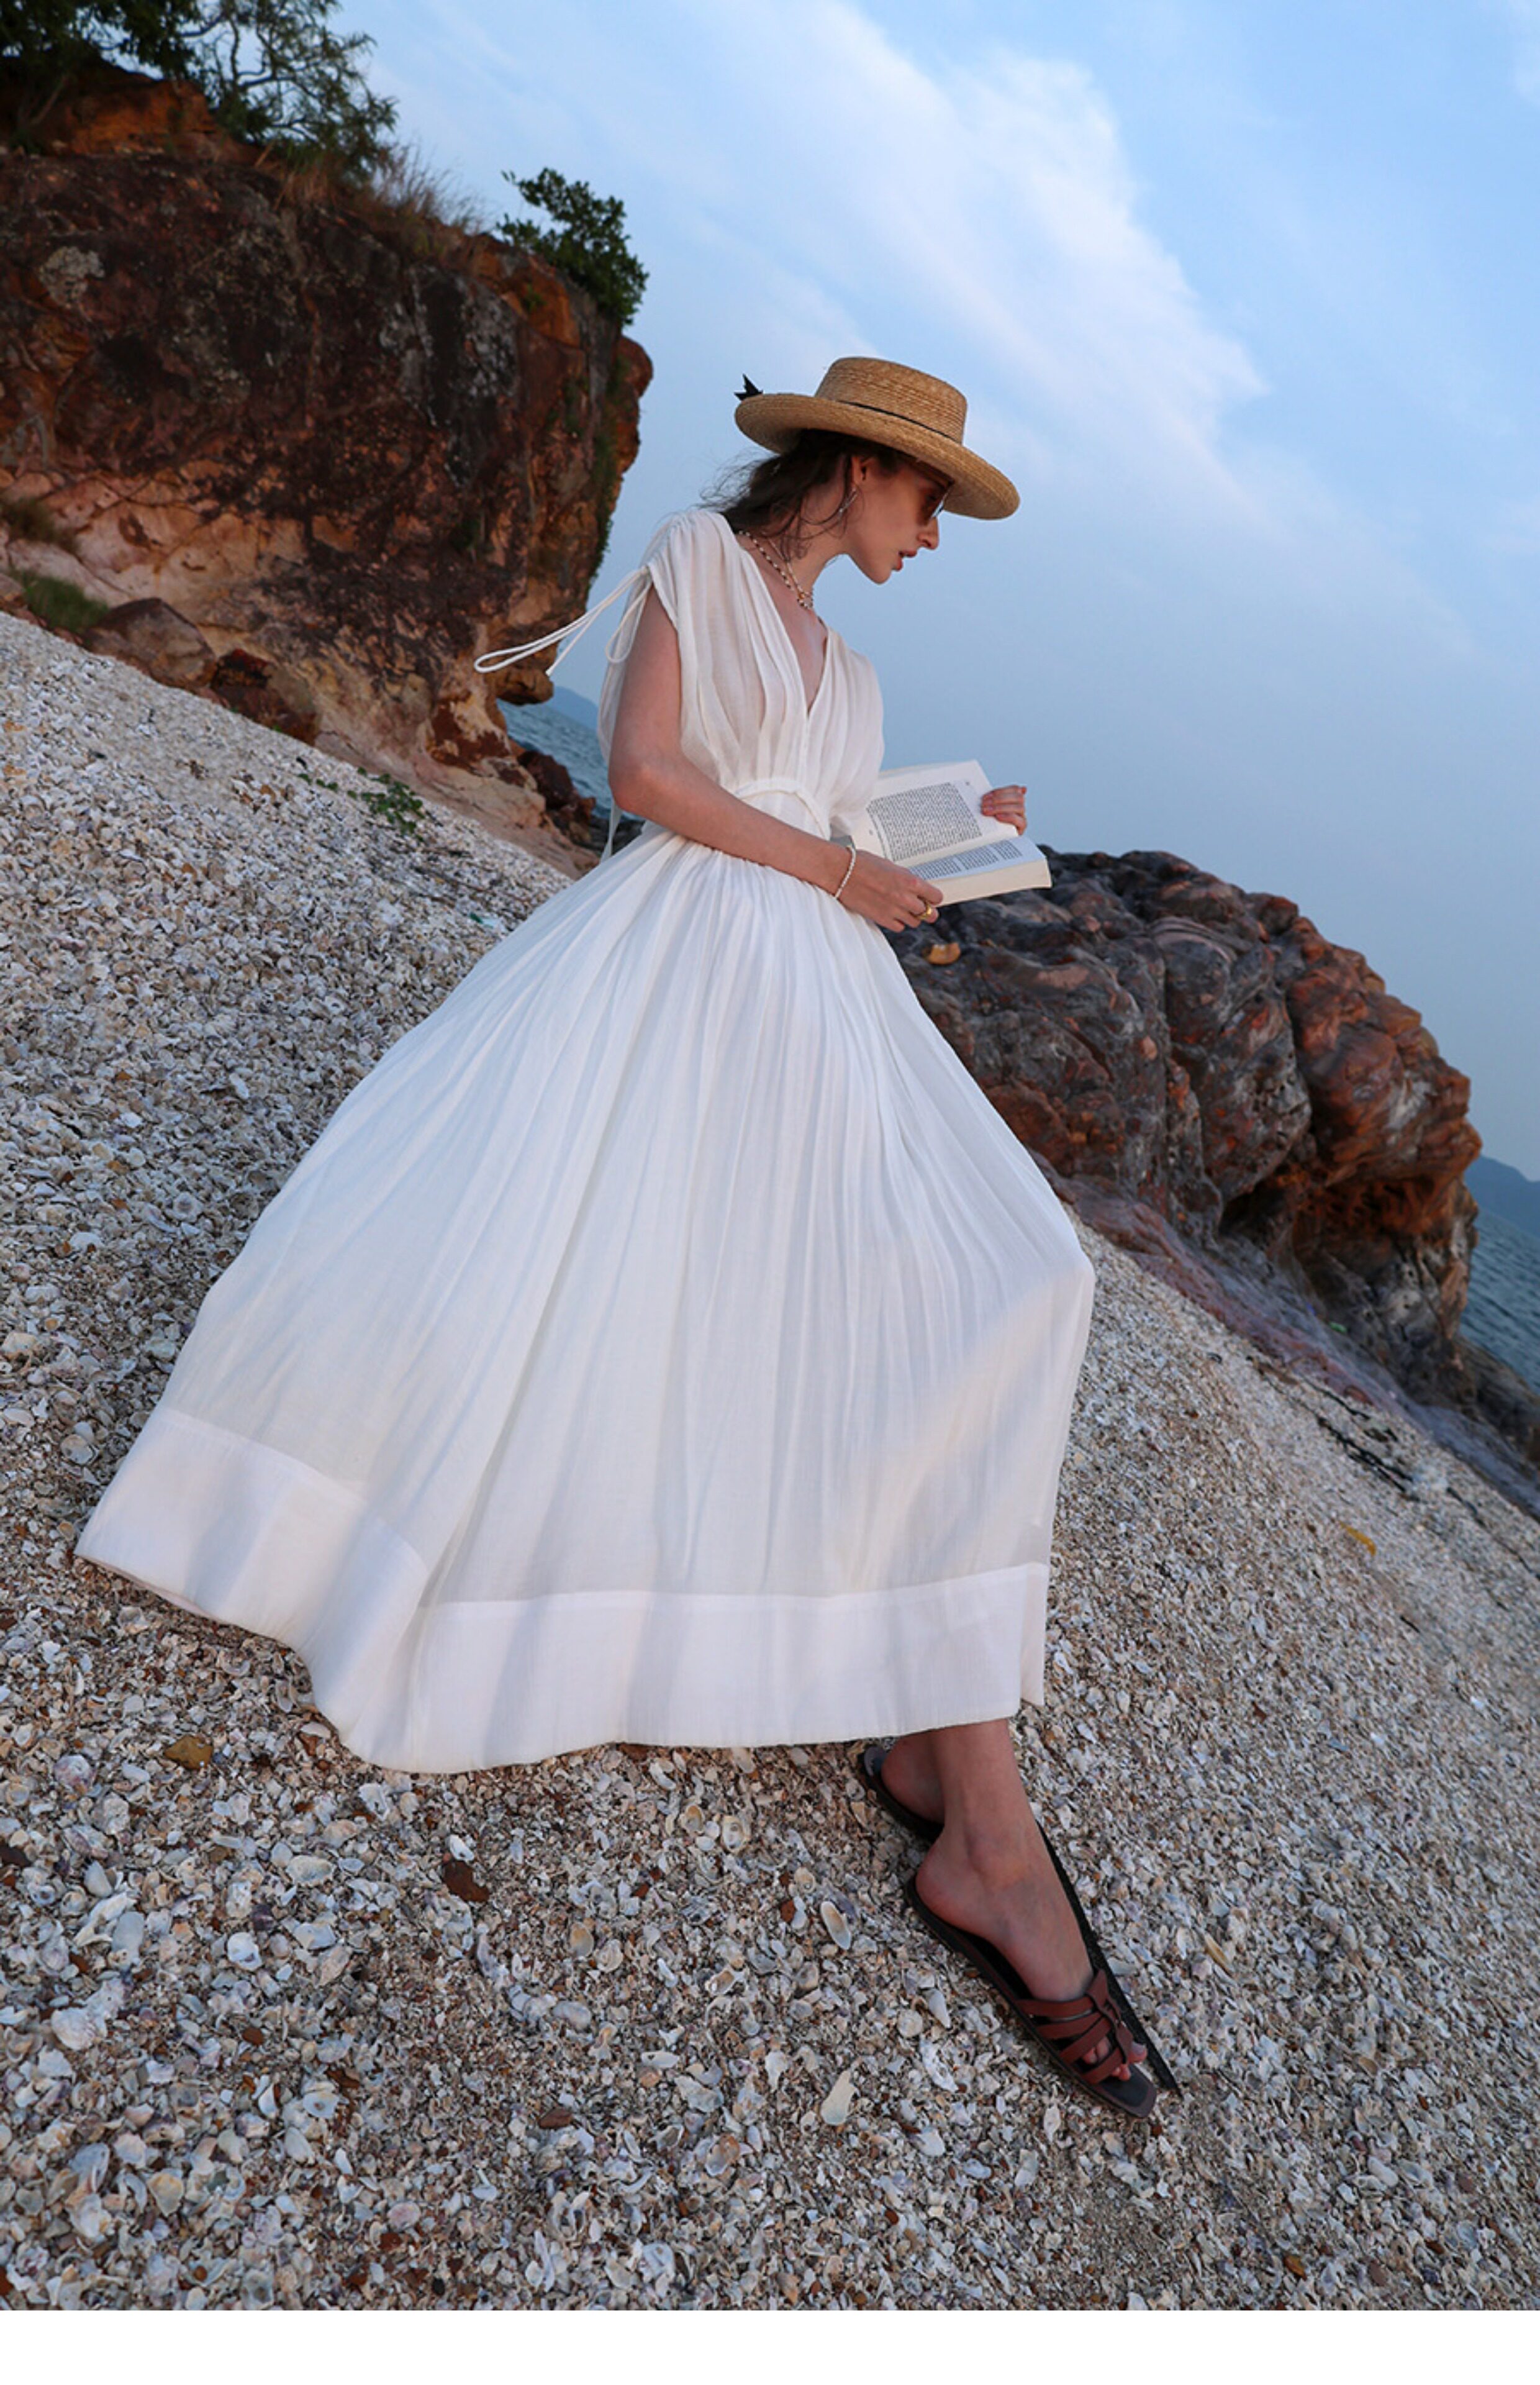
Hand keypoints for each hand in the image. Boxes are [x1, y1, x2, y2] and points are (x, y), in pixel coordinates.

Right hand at [830, 848, 945, 932]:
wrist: (841, 872)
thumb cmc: (863, 864)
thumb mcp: (891, 866)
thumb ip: (906, 879)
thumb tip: (916, 887)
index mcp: (910, 881)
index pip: (936, 897)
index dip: (934, 898)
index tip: (931, 898)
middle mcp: (905, 898)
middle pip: (929, 914)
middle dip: (926, 910)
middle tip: (921, 907)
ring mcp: (894, 911)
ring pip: (915, 922)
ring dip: (912, 916)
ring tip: (903, 908)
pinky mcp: (881, 919)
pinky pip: (899, 927)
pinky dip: (898, 922)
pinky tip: (892, 913)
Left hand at [980, 784, 1026, 834]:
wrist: (990, 838)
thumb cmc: (992, 821)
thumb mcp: (992, 807)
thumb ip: (995, 797)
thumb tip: (1010, 788)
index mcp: (1015, 799)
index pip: (1015, 789)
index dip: (1000, 791)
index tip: (985, 797)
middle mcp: (1020, 807)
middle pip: (1018, 797)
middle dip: (1000, 799)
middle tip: (984, 804)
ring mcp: (1022, 817)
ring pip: (1019, 807)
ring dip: (1001, 808)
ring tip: (987, 812)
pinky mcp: (1022, 828)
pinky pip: (1020, 821)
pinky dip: (1008, 817)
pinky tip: (998, 817)